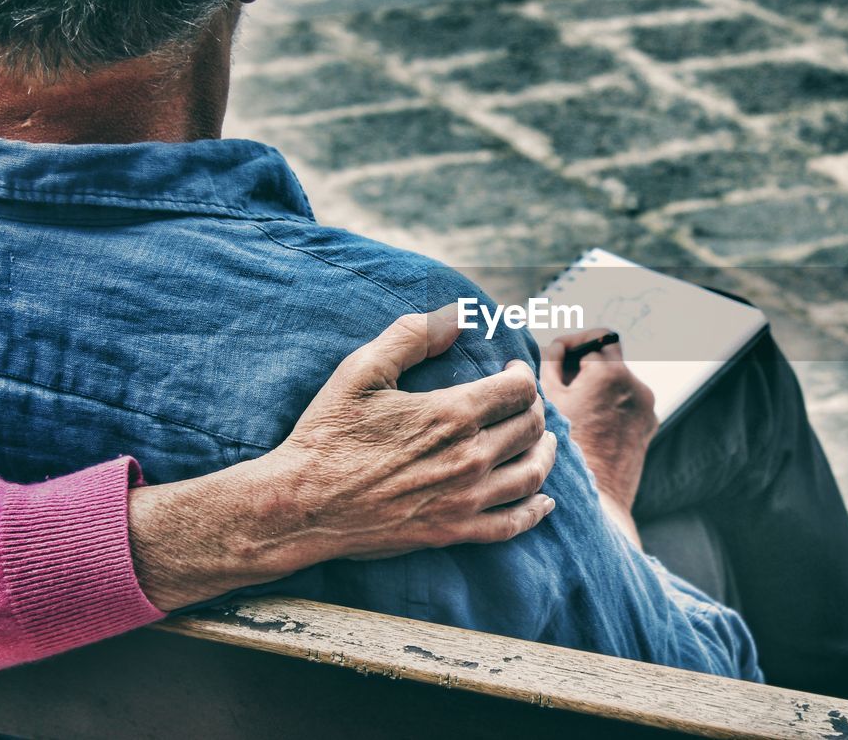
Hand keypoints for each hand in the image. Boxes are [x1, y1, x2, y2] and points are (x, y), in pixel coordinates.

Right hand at [129, 306, 556, 610]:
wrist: (302, 504)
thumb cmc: (328, 434)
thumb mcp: (361, 371)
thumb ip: (410, 337)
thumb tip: (455, 316)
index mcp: (452, 414)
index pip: (518, 388)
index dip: (522, 373)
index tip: (512, 369)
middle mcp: (469, 457)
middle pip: (530, 427)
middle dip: (533, 409)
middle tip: (522, 403)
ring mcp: (465, 499)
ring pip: (532, 473)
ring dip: (545, 453)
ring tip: (544, 442)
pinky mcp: (454, 531)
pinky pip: (512, 523)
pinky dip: (535, 510)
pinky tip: (544, 499)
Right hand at [541, 329, 655, 541]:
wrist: (596, 500)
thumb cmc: (564, 454)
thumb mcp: (548, 403)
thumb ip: (551, 364)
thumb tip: (557, 348)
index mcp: (610, 374)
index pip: (596, 335)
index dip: (574, 341)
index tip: (558, 353)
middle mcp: (636, 386)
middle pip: (610, 354)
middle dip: (586, 361)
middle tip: (562, 377)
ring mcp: (646, 406)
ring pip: (619, 379)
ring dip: (597, 383)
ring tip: (572, 405)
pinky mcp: (649, 424)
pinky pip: (628, 400)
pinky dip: (610, 402)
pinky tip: (589, 422)